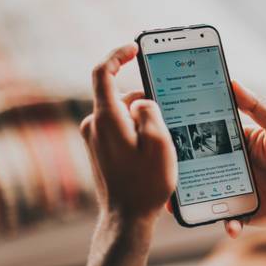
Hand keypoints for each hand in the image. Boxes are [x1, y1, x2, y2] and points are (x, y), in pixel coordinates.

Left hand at [81, 43, 176, 222]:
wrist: (128, 216)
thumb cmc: (146, 182)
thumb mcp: (159, 142)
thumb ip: (150, 111)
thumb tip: (141, 100)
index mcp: (106, 118)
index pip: (102, 73)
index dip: (118, 54)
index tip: (135, 48)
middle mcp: (95, 125)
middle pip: (122, 96)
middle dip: (147, 101)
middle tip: (170, 118)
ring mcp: (95, 138)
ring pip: (124, 114)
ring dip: (144, 120)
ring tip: (165, 143)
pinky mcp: (100, 150)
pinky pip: (121, 129)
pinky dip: (138, 131)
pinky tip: (154, 151)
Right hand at [169, 82, 265, 237]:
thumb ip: (258, 107)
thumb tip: (233, 82)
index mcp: (236, 142)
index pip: (205, 134)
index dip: (185, 131)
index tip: (164, 126)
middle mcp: (231, 165)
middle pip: (197, 167)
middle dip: (177, 169)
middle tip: (160, 168)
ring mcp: (235, 189)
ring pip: (204, 194)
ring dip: (190, 200)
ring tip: (177, 204)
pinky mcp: (244, 212)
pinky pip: (229, 219)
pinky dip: (228, 223)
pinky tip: (231, 225)